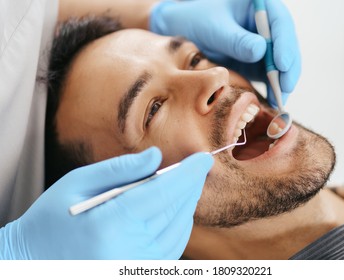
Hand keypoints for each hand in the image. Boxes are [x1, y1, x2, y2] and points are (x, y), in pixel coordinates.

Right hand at [0, 147, 212, 258]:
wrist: (34, 260)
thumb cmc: (52, 217)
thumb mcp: (78, 182)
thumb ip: (121, 169)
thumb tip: (157, 157)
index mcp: (111, 223)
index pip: (163, 193)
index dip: (188, 174)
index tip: (204, 159)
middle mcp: (129, 249)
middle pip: (174, 210)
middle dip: (191, 185)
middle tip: (199, 166)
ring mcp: (136, 265)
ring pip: (179, 229)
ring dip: (188, 203)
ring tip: (190, 183)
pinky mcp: (139, 272)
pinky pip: (172, 247)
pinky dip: (180, 224)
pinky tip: (178, 208)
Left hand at [150, 0, 300, 107]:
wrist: (186, 33)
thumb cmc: (199, 21)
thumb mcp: (214, 28)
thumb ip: (236, 40)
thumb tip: (261, 50)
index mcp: (260, 6)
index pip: (280, 22)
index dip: (285, 43)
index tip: (281, 63)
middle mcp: (267, 25)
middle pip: (286, 45)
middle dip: (288, 68)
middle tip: (285, 87)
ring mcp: (265, 45)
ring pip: (282, 63)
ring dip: (283, 82)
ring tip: (279, 101)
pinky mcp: (259, 63)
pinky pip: (271, 76)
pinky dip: (273, 89)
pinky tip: (272, 102)